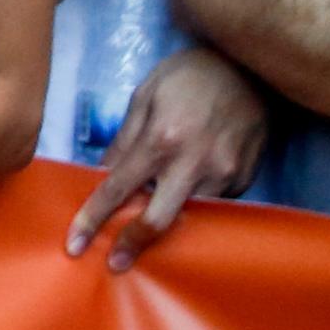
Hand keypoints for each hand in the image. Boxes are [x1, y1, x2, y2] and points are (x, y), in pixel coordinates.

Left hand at [68, 45, 268, 268]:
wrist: (254, 66)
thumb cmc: (191, 75)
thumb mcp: (147, 94)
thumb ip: (125, 139)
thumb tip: (103, 175)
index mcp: (162, 139)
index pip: (118, 190)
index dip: (93, 219)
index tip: (75, 244)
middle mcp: (194, 163)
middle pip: (158, 220)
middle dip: (131, 246)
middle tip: (114, 264)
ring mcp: (225, 174)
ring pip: (189, 217)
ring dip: (167, 223)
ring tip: (150, 227)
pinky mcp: (245, 179)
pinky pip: (214, 203)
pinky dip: (194, 202)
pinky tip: (187, 193)